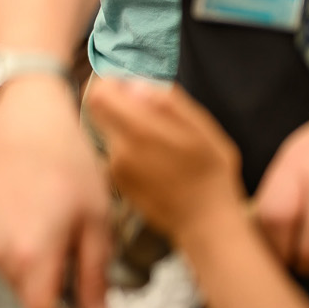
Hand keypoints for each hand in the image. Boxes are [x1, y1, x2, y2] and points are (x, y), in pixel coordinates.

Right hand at [0, 75, 109, 307]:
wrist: (22, 116)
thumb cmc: (63, 158)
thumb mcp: (96, 218)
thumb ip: (95, 276)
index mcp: (33, 256)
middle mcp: (1, 255)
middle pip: (31, 302)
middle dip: (61, 301)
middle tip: (91, 280)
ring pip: (18, 280)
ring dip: (44, 276)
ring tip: (69, 240)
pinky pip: (5, 258)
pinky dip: (27, 255)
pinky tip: (46, 224)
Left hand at [93, 79, 245, 241]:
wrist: (205, 222)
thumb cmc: (212, 173)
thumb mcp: (203, 129)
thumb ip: (168, 102)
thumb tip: (136, 85)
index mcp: (142, 131)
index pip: (99, 94)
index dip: (111, 85)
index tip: (129, 88)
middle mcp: (120, 149)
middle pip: (97, 111)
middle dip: (114, 104)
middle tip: (142, 111)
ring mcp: (115, 168)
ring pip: (106, 131)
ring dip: (123, 128)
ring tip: (157, 143)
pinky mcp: (116, 182)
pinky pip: (113, 153)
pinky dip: (126, 149)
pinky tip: (154, 161)